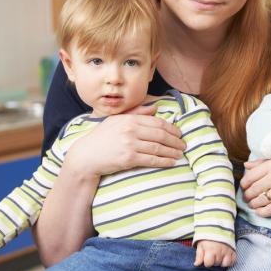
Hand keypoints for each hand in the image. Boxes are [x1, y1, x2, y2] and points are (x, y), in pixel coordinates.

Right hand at [66, 103, 185, 177]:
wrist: (86, 156)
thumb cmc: (102, 137)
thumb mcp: (116, 120)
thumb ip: (136, 113)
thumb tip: (155, 107)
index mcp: (130, 119)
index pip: (157, 122)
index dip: (171, 128)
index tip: (179, 133)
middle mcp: (131, 130)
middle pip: (160, 134)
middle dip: (175, 140)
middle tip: (183, 145)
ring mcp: (130, 144)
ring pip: (158, 148)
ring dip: (172, 151)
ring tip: (180, 154)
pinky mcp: (129, 159)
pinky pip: (151, 160)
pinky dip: (164, 161)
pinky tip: (171, 162)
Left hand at [194, 240, 235, 267]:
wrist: (217, 228)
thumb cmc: (207, 238)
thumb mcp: (200, 245)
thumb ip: (199, 256)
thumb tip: (196, 264)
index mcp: (210, 250)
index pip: (208, 264)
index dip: (206, 262)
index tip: (206, 258)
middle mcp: (219, 252)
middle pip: (216, 264)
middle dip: (214, 261)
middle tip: (212, 255)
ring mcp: (227, 251)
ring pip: (225, 264)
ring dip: (221, 262)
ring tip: (219, 257)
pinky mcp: (233, 250)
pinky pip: (233, 261)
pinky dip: (230, 261)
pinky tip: (225, 258)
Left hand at [241, 154, 270, 217]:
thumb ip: (264, 162)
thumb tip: (246, 165)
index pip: (249, 176)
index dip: (244, 184)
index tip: (245, 187)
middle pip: (251, 190)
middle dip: (247, 195)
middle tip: (247, 197)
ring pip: (258, 201)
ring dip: (253, 204)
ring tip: (253, 204)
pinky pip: (268, 210)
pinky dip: (261, 212)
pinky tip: (260, 211)